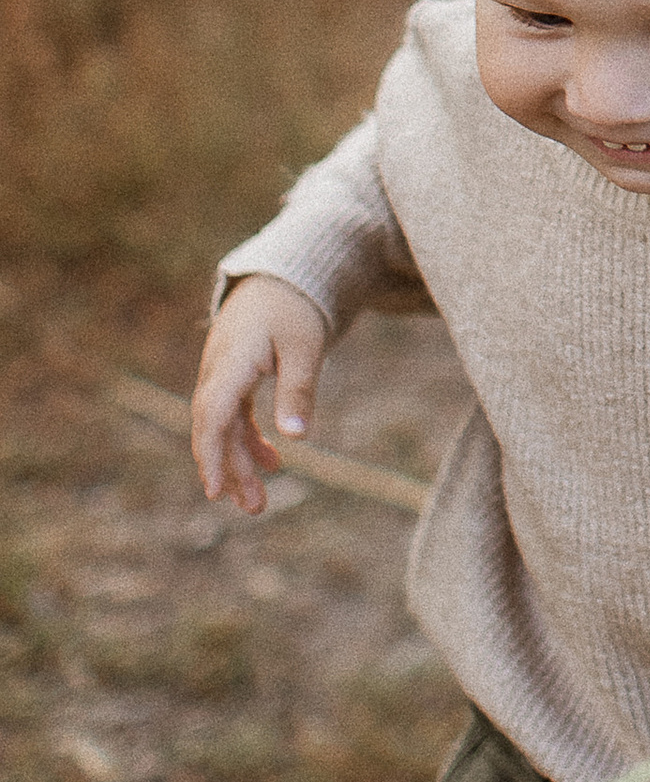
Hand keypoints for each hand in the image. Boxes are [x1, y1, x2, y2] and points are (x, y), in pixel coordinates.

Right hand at [192, 279, 329, 512]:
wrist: (284, 274)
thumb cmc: (296, 307)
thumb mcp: (305, 347)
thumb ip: (298, 390)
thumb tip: (297, 439)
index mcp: (232, 360)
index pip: (214, 415)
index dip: (212, 455)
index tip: (216, 491)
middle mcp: (218, 369)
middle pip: (215, 428)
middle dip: (230, 469)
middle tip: (254, 508)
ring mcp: (222, 374)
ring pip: (223, 427)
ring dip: (239, 461)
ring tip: (258, 500)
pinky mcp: (234, 376)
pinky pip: (233, 416)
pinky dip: (249, 439)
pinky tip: (272, 460)